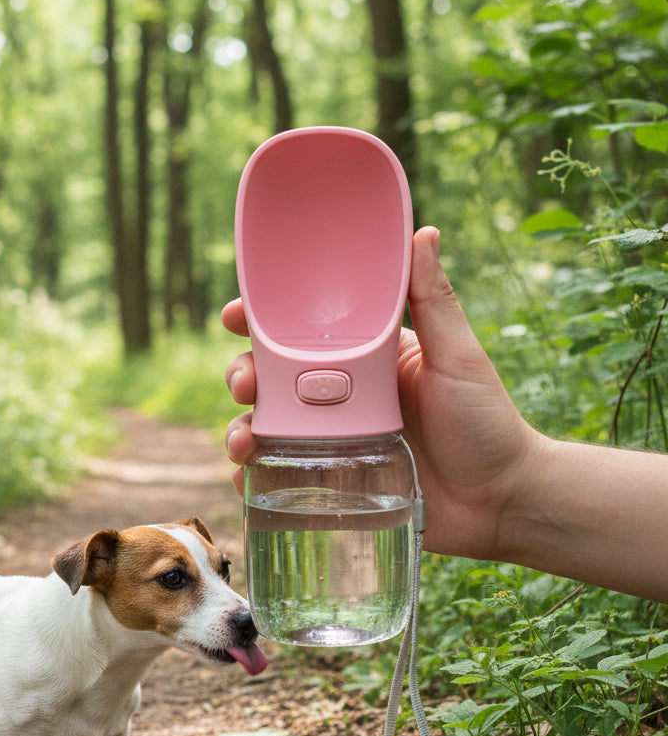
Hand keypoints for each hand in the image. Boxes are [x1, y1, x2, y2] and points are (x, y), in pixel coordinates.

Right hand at [223, 226, 539, 560]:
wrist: (500, 502)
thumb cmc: (487, 424)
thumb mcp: (458, 358)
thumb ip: (435, 302)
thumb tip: (424, 233)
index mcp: (365, 360)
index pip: (302, 333)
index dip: (261, 322)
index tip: (235, 316)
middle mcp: (341, 398)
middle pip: (271, 380)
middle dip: (242, 376)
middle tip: (245, 385)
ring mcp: (332, 442)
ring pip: (268, 428)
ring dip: (241, 430)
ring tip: (243, 442)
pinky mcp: (332, 484)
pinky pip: (280, 477)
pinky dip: (253, 478)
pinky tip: (246, 478)